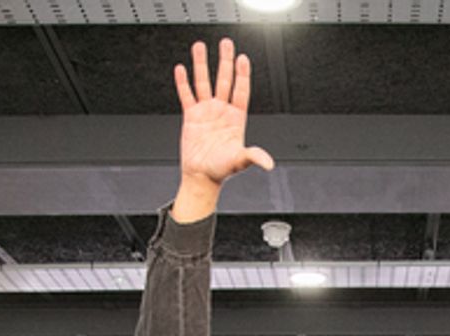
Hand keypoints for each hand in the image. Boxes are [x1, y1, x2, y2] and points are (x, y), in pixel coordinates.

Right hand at [175, 39, 273, 191]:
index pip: (241, 90)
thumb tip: (268, 163)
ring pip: (203, 82)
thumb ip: (253, 157)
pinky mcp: (191, 117)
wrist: (202, 177)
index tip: (243, 58)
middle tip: (226, 43)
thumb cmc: (222, 170)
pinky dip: (183, 82)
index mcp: (236, 118)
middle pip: (224, 80)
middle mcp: (221, 111)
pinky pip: (187, 95)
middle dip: (225, 61)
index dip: (242, 74)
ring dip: (202, 65)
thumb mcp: (239, 161)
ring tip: (200, 47)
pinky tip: (181, 69)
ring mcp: (206, 112)